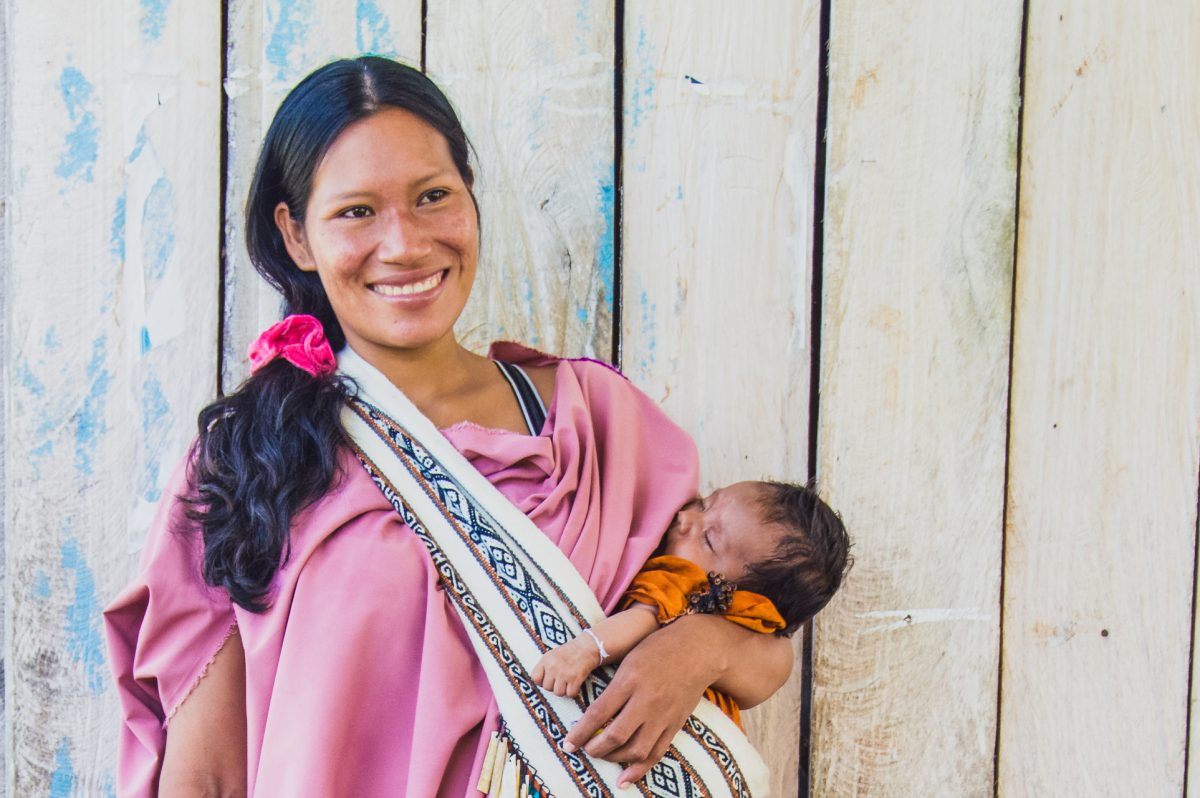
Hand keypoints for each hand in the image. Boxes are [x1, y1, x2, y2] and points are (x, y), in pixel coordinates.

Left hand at [532, 639, 600, 696]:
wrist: (587, 646)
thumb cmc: (569, 651)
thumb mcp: (552, 654)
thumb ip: (544, 667)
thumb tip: (539, 682)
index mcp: (546, 660)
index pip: (535, 678)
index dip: (541, 681)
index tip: (548, 679)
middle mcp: (553, 667)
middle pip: (547, 688)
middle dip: (554, 686)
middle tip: (561, 679)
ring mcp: (564, 673)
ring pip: (558, 693)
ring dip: (564, 690)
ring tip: (568, 682)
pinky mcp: (575, 679)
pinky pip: (570, 694)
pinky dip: (573, 691)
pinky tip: (575, 683)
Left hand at [562, 616, 725, 787]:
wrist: (698, 649)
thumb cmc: (659, 649)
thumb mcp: (630, 660)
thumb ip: (614, 686)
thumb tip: (595, 714)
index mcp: (630, 681)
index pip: (599, 713)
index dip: (580, 732)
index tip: (568, 744)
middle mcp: (646, 701)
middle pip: (616, 736)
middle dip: (595, 749)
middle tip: (584, 749)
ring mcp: (662, 716)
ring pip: (636, 749)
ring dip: (614, 758)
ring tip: (602, 756)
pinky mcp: (675, 725)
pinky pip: (656, 753)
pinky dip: (639, 769)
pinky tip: (624, 779)